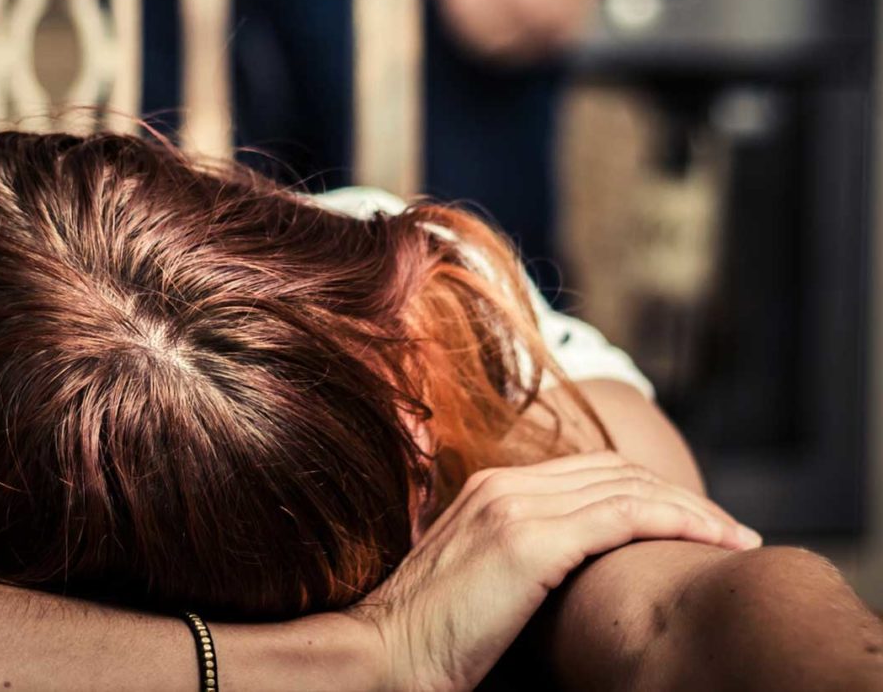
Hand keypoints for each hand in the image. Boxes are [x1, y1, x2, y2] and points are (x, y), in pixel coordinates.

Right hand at [352, 451, 760, 691]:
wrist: (385, 653)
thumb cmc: (432, 640)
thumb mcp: (479, 583)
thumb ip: (519, 560)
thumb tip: (572, 581)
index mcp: (489, 489)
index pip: (591, 470)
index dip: (650, 490)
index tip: (694, 524)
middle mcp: (503, 485)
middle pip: (618, 469)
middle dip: (683, 496)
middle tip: (731, 531)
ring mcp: (515, 507)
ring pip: (630, 486)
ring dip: (695, 508)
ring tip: (737, 540)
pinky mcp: (531, 539)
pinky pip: (625, 514)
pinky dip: (679, 520)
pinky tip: (714, 541)